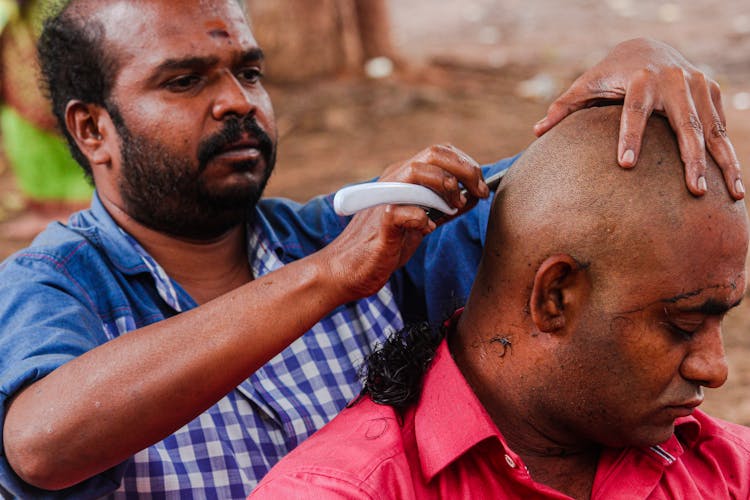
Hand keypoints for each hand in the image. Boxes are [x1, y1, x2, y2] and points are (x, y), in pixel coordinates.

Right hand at [322, 144, 488, 299]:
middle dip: (465, 171)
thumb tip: (472, 195)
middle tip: (478, 193)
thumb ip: (442, 207)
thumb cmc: (386, 245)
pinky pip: (405, 210)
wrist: (349, 269)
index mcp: (404, 177)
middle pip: (434, 153)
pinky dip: (423, 219)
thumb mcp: (421, 221)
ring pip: (419, 171)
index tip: (481, 187)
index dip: (467, 164)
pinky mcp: (381, 222)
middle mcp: (394, 180)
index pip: (441, 152)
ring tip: (453, 209)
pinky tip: (427, 229)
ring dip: (446, 188)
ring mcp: (385, 197)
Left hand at [533, 37, 743, 199]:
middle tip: (695, 190)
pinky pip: (721, 127)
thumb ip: (563, 108)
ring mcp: (697, 86)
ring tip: (732, 194)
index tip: (625, 165)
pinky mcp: (711, 92)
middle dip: (692, 158)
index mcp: (640, 81)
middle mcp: (673, 81)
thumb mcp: (586, 85)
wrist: (647, 45)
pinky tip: (735, 184)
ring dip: (723, 162)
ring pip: (712, 129)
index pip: (633, 112)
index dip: (629, 137)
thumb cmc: (610, 73)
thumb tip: (535, 133)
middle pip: (685, 125)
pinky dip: (729, 154)